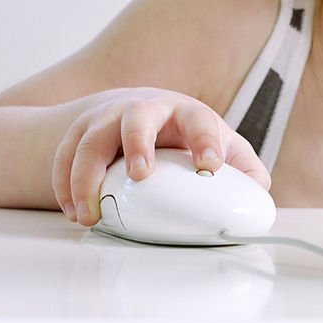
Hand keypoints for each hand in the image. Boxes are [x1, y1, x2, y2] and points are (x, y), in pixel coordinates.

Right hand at [52, 87, 269, 226]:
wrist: (135, 108)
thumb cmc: (183, 133)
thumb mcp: (219, 144)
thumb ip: (243, 168)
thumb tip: (259, 194)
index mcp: (186, 113)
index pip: (199, 121)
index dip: (206, 141)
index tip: (210, 166)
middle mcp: (145, 109)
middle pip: (137, 118)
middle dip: (138, 143)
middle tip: (141, 176)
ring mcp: (107, 118)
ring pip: (90, 140)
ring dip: (86, 177)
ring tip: (89, 214)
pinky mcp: (79, 131)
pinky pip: (64, 156)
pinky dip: (64, 185)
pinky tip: (72, 212)